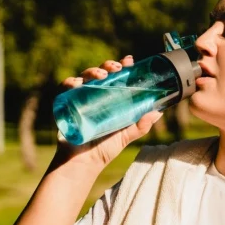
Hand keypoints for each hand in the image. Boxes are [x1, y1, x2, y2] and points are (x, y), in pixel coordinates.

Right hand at [55, 55, 162, 169]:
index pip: (116, 77)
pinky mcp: (65, 105)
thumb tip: (159, 112)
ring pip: (84, 77)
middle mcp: (94, 96)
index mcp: (109, 99)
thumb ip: (141, 125)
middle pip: (100, 73)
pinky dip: (70, 83)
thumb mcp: (126, 136)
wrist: (83, 163)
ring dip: (92, 71)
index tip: (129, 61)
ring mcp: (79, 99)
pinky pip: (65, 89)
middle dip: (108, 66)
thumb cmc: (105, 149)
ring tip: (101, 76)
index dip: (122, 66)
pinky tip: (77, 84)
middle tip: (117, 68)